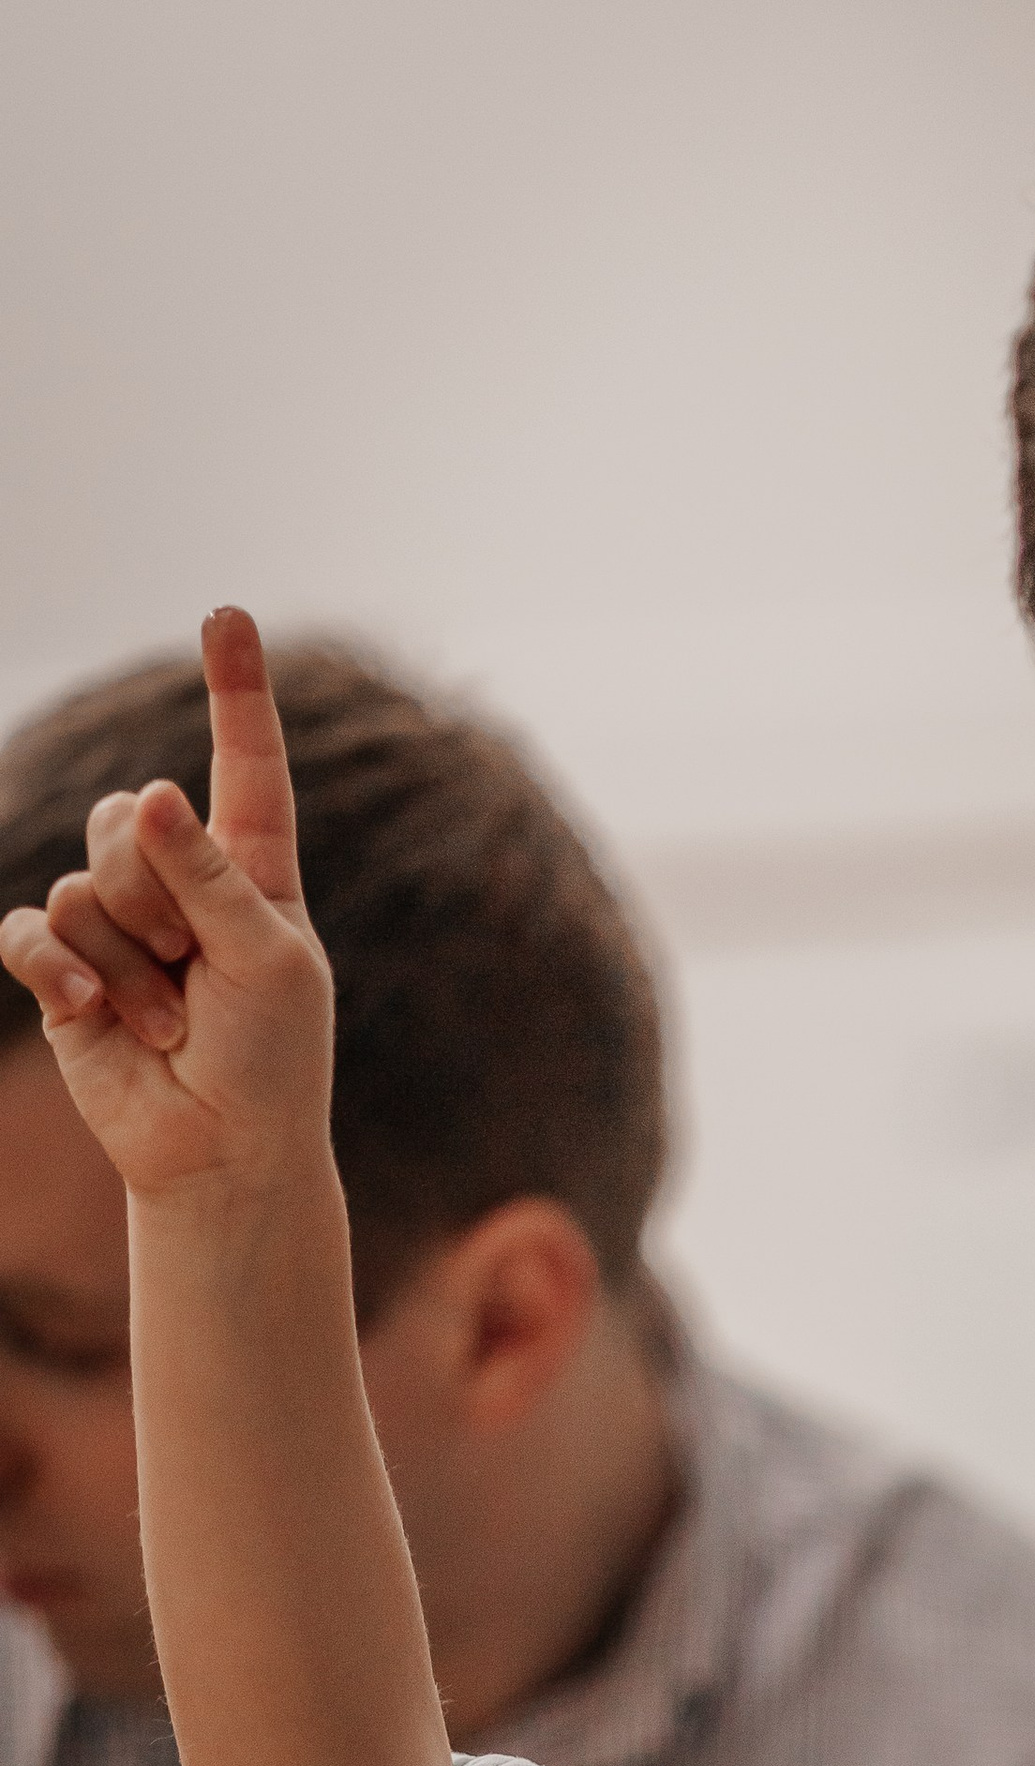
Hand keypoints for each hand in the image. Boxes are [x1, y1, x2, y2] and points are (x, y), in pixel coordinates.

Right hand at [0, 607, 331, 1202]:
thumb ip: (213, 876)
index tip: (225, 614)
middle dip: (157, 895)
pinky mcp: (64, 967)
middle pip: (131, 819)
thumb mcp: (267, 960)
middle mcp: (180, 880)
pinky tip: (96, 1014)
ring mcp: (117, 921)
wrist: (223, 1151)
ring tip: (172, 1019)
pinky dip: (65, 971)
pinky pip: (33, 928)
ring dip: (129, 959)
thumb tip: (156, 793)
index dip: (235, 690)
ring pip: (84, 879)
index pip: (245, 765)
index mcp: (254, 868)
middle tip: (195, 971)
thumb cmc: (271, 1058)